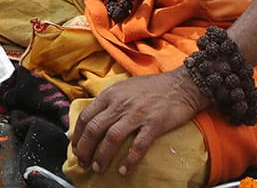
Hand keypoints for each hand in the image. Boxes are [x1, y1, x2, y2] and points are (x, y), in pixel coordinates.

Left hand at [70, 69, 208, 176]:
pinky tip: (124, 170)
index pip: (86, 116)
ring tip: (98, 169)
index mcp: (110, 94)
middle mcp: (120, 104)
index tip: (75, 148)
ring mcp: (137, 114)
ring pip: (112, 138)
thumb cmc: (151, 87)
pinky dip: (129, 160)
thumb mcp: (123, 87)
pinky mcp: (154, 124)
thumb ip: (107, 101)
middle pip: (95, 129)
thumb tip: (90, 118)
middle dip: (85, 149)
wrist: (181, 85)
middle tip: (83, 163)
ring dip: (102, 156)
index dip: (78, 135)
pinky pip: (138, 145)